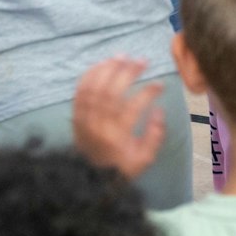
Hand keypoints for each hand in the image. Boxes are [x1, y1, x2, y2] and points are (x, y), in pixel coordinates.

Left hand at [71, 57, 166, 179]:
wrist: (90, 179)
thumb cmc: (120, 168)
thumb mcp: (144, 160)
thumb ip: (155, 136)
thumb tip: (159, 110)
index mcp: (117, 137)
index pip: (133, 108)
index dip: (148, 92)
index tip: (160, 84)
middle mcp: (99, 126)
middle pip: (111, 92)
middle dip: (128, 72)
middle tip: (142, 61)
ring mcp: (84, 119)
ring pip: (94, 88)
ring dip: (108, 69)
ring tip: (122, 57)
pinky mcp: (76, 116)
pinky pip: (80, 91)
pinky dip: (90, 75)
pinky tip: (102, 64)